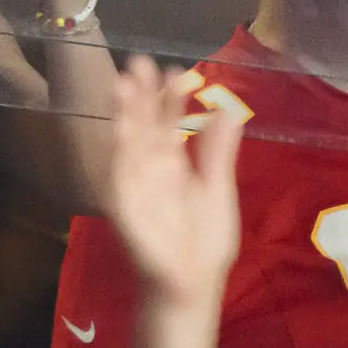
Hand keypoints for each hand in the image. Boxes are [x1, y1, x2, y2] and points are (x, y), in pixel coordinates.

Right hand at [103, 57, 242, 304]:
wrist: (192, 284)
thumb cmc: (204, 242)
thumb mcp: (217, 189)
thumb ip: (218, 153)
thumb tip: (228, 110)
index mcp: (173, 164)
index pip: (168, 123)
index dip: (169, 97)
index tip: (175, 70)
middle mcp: (150, 169)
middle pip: (143, 125)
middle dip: (140, 95)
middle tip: (138, 62)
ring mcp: (135, 186)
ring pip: (127, 144)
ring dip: (123, 115)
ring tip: (121, 84)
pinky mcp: (125, 207)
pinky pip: (120, 177)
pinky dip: (119, 153)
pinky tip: (120, 128)